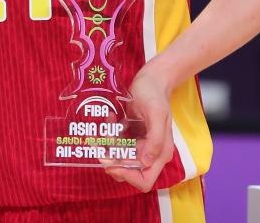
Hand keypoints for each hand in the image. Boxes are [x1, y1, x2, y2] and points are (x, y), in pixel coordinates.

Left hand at [103, 68, 174, 190]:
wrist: (152, 79)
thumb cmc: (154, 94)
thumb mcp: (156, 114)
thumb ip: (154, 140)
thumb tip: (145, 162)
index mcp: (160, 153)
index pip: (144, 180)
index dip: (127, 176)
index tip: (111, 162)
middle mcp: (150, 154)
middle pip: (128, 171)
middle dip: (112, 160)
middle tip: (99, 146)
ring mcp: (140, 146)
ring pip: (119, 158)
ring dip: (108, 146)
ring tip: (106, 125)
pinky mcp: (131, 137)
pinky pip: (116, 143)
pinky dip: (110, 134)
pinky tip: (110, 117)